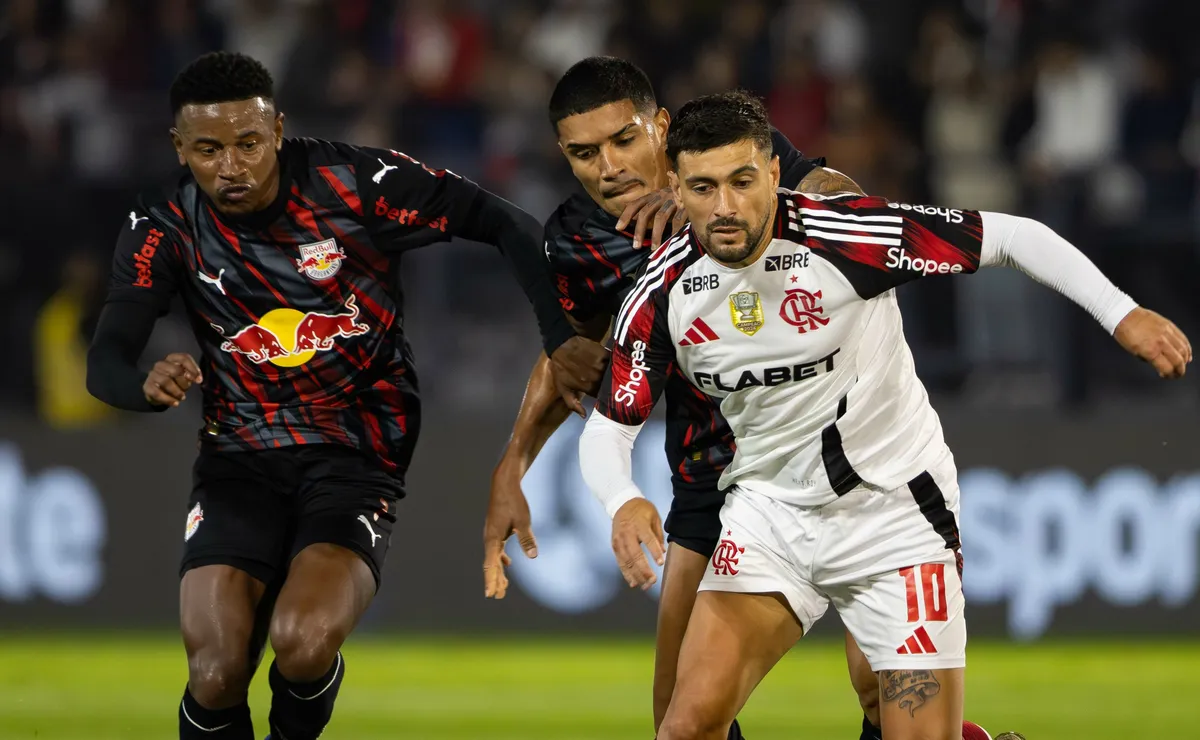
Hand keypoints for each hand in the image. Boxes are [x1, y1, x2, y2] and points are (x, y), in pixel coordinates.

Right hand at [143, 352, 201, 407]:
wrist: (156, 392)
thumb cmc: (174, 381)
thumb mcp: (184, 377)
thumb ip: (191, 375)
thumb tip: (197, 378)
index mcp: (172, 359)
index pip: (184, 358)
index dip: (193, 368)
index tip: (199, 380)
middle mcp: (160, 364)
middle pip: (176, 370)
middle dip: (184, 382)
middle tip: (186, 390)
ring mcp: (152, 375)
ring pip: (166, 381)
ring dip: (177, 391)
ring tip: (182, 397)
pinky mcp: (147, 386)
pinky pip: (157, 393)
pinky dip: (168, 399)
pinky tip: (175, 403)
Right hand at [482, 462, 537, 598]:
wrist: (504, 484)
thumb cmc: (514, 501)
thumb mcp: (523, 521)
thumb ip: (527, 539)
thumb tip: (533, 556)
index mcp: (492, 538)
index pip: (490, 565)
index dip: (491, 580)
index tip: (490, 594)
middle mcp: (489, 538)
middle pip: (491, 565)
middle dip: (495, 580)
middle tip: (498, 597)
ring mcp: (492, 535)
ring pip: (494, 558)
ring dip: (498, 572)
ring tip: (503, 587)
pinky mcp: (496, 530)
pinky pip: (497, 550)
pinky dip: (501, 560)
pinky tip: (508, 565)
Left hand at [549, 335, 608, 415]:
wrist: (562, 346)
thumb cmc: (562, 369)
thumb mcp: (563, 388)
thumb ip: (573, 404)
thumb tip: (584, 416)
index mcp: (589, 388)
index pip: (603, 395)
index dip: (605, 394)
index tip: (606, 393)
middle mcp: (597, 378)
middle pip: (610, 384)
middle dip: (611, 384)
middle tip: (611, 382)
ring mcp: (601, 365)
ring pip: (613, 373)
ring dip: (614, 373)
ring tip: (615, 374)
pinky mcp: (604, 354)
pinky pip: (614, 361)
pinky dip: (614, 363)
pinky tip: (614, 363)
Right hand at [610, 498, 664, 589]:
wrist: (622, 504)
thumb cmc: (641, 510)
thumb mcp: (654, 517)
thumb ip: (658, 534)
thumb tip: (662, 551)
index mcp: (639, 524)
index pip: (647, 539)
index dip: (654, 552)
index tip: (660, 563)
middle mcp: (627, 534)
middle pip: (635, 554)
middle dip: (644, 569)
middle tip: (653, 581)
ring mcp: (618, 541)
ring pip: (627, 561)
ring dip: (636, 575)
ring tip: (645, 585)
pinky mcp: (614, 546)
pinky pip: (620, 562)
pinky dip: (626, 573)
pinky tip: (633, 582)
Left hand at [615, 188, 687, 249]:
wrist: (697, 187)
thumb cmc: (675, 197)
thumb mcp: (660, 200)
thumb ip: (648, 208)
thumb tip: (633, 219)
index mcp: (653, 196)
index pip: (635, 204)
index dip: (626, 215)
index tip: (618, 228)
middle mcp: (661, 196)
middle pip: (646, 213)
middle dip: (639, 230)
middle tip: (635, 246)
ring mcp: (673, 200)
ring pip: (660, 217)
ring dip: (655, 234)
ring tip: (653, 249)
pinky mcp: (685, 206)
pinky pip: (678, 220)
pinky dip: (674, 231)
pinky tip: (671, 242)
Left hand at [1113, 307, 1191, 378]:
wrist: (1124, 315)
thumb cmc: (1125, 333)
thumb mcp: (1134, 352)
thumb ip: (1149, 359)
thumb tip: (1159, 365)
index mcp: (1150, 350)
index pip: (1166, 368)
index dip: (1169, 375)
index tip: (1168, 376)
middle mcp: (1161, 342)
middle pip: (1178, 360)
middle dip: (1179, 370)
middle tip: (1178, 374)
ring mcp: (1167, 333)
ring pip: (1183, 349)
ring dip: (1185, 360)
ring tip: (1182, 365)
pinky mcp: (1169, 325)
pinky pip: (1182, 338)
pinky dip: (1186, 347)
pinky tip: (1186, 353)